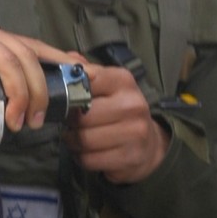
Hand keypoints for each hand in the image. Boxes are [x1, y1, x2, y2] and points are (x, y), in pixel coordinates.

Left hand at [64, 64, 169, 183]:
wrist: (149, 144)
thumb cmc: (120, 111)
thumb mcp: (108, 86)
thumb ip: (87, 72)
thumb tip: (67, 58)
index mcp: (124, 81)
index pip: (87, 80)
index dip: (70, 91)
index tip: (69, 98)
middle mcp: (133, 105)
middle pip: (82, 116)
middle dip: (71, 122)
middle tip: (71, 123)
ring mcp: (134, 133)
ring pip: (84, 139)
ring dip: (74, 141)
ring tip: (78, 137)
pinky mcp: (130, 157)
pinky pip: (89, 159)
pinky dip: (82, 157)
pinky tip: (87, 151)